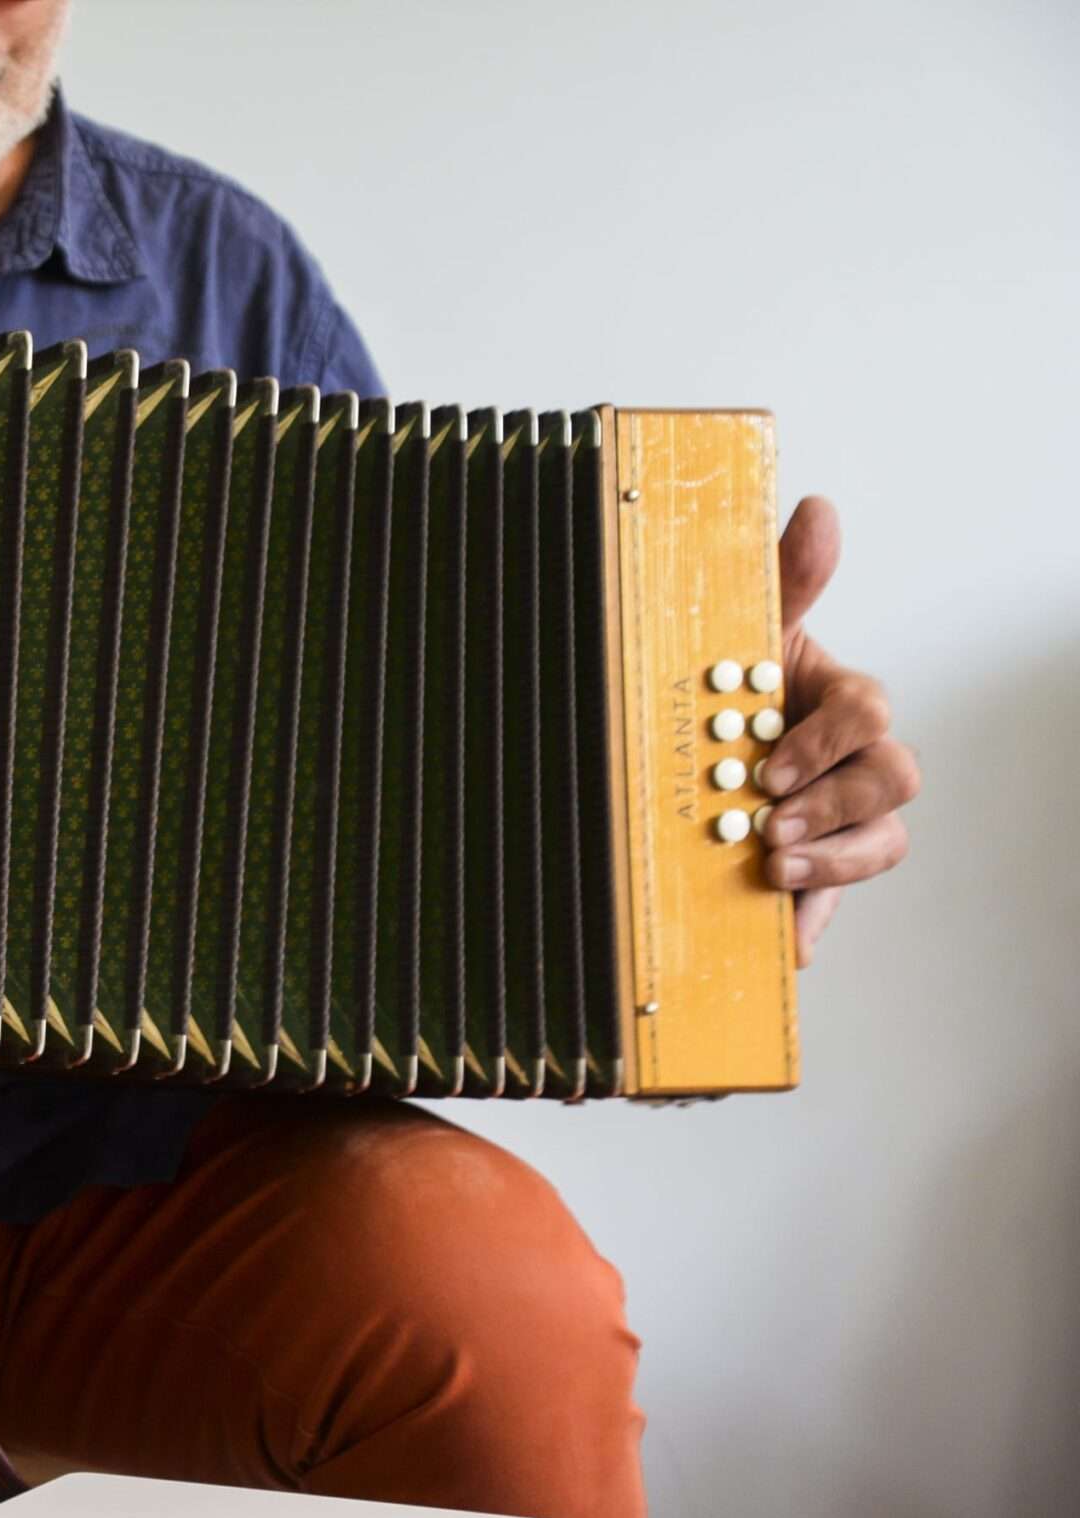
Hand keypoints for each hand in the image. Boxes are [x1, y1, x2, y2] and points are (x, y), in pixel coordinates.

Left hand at [756, 496, 919, 964]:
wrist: (687, 765)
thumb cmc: (729, 694)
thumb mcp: (745, 637)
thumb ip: (785, 577)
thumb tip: (818, 506)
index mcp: (841, 705)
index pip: (870, 712)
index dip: (827, 741)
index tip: (768, 766)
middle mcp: (856, 764)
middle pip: (893, 780)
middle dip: (833, 803)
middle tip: (767, 825)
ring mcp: (843, 823)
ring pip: (884, 843)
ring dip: (833, 862)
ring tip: (771, 870)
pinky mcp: (818, 877)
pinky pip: (834, 908)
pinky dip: (808, 929)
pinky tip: (782, 946)